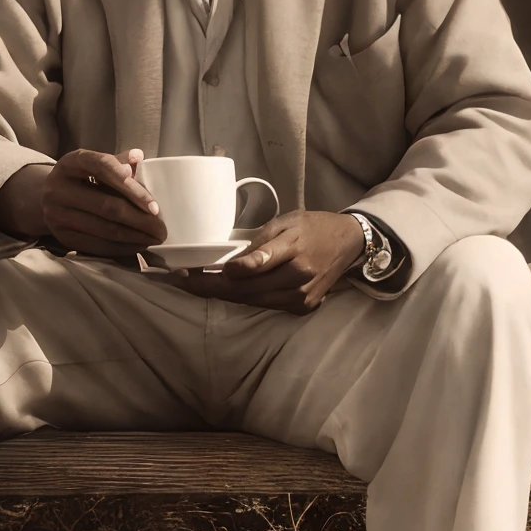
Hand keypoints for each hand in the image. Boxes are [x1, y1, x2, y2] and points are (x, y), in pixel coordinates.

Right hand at [0, 148, 161, 258]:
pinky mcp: (60, 236)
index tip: (155, 206)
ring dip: (134, 236)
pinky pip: (96, 245)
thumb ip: (117, 160)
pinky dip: (120, 247)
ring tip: (154, 239)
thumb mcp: (94, 163)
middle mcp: (58, 187)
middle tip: (162, 229)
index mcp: (71, 162)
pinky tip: (137, 246)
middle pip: (107, 206)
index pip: (103, 169)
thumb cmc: (81, 177)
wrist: (46, 196)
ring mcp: (56, 214)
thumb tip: (138, 157)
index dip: (131, 187)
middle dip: (140, 220)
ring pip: (104, 229)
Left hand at [172, 210, 366, 313]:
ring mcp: (302, 298)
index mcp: (294, 250)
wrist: (348, 243)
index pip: (257, 264)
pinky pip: (266, 305)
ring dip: (224, 295)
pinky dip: (245, 298)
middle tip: (182, 280)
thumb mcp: (286, 222)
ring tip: (196, 285)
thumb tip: (231, 263)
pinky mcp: (303, 308)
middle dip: (212, 287)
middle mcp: (299, 278)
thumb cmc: (313, 227)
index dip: (225, 271)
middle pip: (247, 289)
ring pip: (253, 300)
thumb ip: (260, 242)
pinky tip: (225, 290)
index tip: (194, 270)